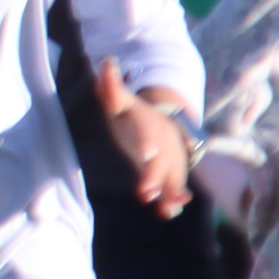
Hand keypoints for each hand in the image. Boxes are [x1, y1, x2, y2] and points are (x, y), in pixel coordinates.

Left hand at [101, 59, 192, 217]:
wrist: (162, 124)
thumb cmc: (134, 115)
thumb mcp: (122, 101)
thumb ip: (112, 86)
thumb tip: (106, 63)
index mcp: (150, 126)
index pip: (148, 134)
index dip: (148, 143)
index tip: (146, 154)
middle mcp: (164, 145)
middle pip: (161, 162)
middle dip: (154, 177)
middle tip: (143, 192)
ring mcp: (170, 162)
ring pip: (173, 179)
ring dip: (170, 194)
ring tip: (168, 209)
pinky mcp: (170, 176)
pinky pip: (173, 189)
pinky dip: (172, 202)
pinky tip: (168, 214)